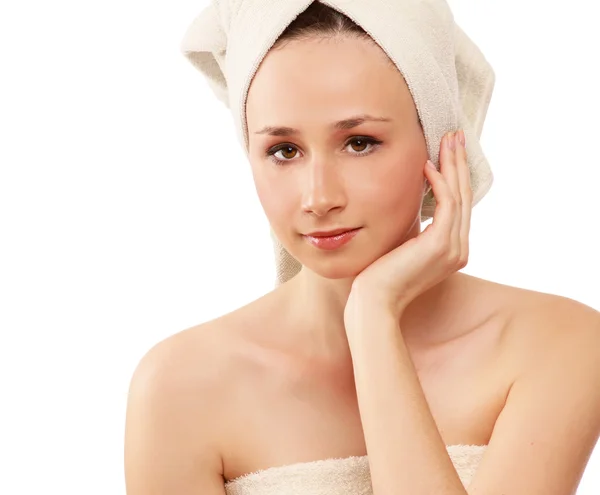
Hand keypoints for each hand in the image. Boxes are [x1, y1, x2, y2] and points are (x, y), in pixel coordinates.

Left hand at [345, 130, 472, 320]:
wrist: (374, 301)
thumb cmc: (380, 276)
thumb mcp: (402, 247)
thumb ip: (414, 230)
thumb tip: (411, 208)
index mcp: (452, 250)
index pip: (458, 205)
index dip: (455, 176)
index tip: (449, 151)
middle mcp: (459, 249)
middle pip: (464, 196)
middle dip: (459, 163)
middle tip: (455, 135)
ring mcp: (453, 248)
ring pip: (458, 196)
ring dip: (453, 165)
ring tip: (448, 139)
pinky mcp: (441, 244)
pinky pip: (447, 204)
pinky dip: (439, 182)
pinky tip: (427, 165)